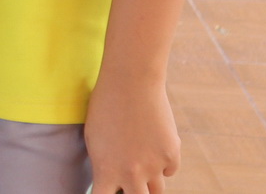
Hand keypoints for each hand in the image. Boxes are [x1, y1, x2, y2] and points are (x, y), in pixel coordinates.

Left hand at [84, 73, 178, 193]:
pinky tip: (155, 146)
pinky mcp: (171, 155)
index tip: (109, 190)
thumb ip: (104, 163)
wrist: (131, 82)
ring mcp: (154, 166)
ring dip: (150, 182)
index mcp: (106, 170)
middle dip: (134, 193)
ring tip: (142, 164)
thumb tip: (113, 181)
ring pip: (157, 190)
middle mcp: (131, 174)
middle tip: (131, 182)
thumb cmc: (105, 105)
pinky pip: (169, 170)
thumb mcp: (94, 137)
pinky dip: (164, 164)